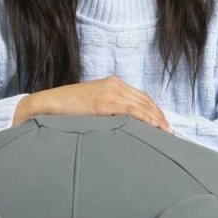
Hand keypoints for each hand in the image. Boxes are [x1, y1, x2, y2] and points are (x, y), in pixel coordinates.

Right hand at [13, 76, 173, 132]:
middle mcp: (113, 85)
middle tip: (171, 132)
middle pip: (145, 101)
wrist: (46, 105)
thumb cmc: (66, 110)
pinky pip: (130, 110)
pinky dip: (145, 118)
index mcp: (111, 84)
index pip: (141, 97)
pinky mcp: (102, 102)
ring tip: (166, 133)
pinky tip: (154, 126)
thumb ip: (107, 112)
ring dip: (156, 119)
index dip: (155, 111)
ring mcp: (108, 92)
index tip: (164, 124)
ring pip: (141, 105)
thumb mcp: (91, 107)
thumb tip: (120, 126)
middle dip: (160, 116)